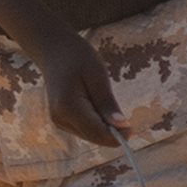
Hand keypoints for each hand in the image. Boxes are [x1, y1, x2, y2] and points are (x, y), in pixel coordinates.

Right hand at [38, 30, 126, 149]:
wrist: (54, 50)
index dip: (117, 136)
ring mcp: (59, 121)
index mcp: (68, 107)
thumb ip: (107, 102)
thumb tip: (121, 126)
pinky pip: (85, 129)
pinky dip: (97, 122)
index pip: (96, 132)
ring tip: (102, 100)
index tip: (132, 128)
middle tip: (122, 113)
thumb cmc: (77, 56)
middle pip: (94, 137)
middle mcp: (61, 119)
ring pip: (91, 136)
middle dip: (112, 131)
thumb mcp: (97, 74)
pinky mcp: (62, 121)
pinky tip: (95, 103)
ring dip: (104, 126)